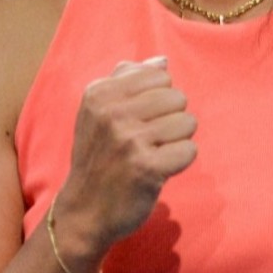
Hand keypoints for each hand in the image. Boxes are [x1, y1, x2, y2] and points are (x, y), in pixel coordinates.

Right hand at [55, 57, 196, 255]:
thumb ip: (127, 80)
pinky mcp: (146, 167)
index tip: (140, 120)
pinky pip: (189, 150)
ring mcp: (129, 141)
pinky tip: (161, 169)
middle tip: (150, 140)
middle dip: (171, 119)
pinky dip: (180, 161)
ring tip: (156, 153)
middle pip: (177, 97)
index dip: (158, 99)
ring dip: (178, 141)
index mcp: (100, 93)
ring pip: (187, 122)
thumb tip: (162, 61)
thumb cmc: (97, 158)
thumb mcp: (97, 112)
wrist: (83, 211)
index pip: (159, 76)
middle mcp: (112, 113)